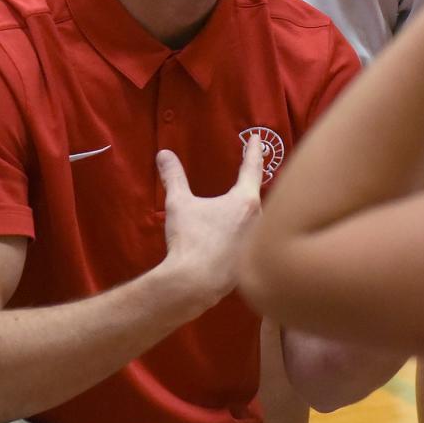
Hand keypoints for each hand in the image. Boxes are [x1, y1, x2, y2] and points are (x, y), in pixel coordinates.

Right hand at [157, 136, 265, 313]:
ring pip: (258, 219)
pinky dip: (246, 232)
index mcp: (245, 201)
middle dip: (253, 184)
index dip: (254, 151)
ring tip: (242, 205)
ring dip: (250, 210)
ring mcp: (258, 242)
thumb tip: (164, 154)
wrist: (195, 284)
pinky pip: (252, 240)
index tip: (258, 138)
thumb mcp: (179, 204)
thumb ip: (174, 177)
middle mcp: (259, 219)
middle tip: (251, 171)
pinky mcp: (252, 261)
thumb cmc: (190, 240)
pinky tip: (236, 237)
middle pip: (257, 196)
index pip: (252, 168)